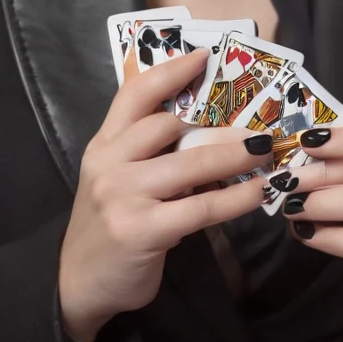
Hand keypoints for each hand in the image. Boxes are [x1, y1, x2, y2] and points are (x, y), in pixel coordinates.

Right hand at [58, 47, 270, 341]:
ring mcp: (123, 195)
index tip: (204, 56)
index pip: (135, 93)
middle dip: (218, 125)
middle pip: (168, 126)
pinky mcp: (141, 230)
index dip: (170, 71)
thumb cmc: (109, 225)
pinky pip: (200, 207)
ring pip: (190, 163)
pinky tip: (257, 193)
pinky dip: (235, 198)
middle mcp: (109, 162)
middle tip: (257, 127)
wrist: (77, 285)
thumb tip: (212, 133)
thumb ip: (149, 154)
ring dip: (234, 156)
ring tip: (266, 152)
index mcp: (103, 143)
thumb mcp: (119, 179)